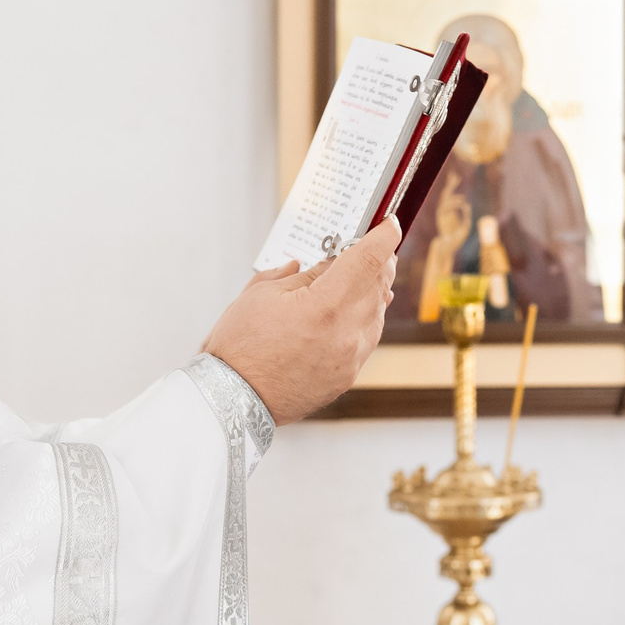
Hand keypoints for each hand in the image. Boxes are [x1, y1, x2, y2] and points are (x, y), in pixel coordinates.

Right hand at [202, 219, 398, 423]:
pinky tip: (346, 312)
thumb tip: (323, 263)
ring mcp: (351, 358)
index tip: (390, 224)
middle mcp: (347, 333)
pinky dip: (363, 319)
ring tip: (355, 279)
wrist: (235, 400)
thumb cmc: (240, 347)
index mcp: (325, 306)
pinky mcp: (348, 375)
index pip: (369, 260)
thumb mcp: (263, 295)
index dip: (384, 236)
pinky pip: (367, 338)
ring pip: (377, 312)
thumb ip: (301, 275)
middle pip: (379, 285)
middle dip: (378, 262)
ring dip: (371, 291)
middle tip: (369, 247)